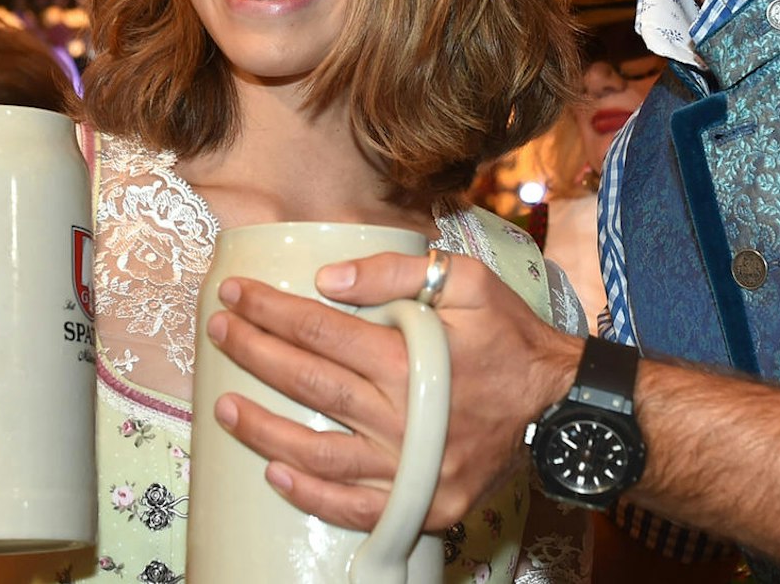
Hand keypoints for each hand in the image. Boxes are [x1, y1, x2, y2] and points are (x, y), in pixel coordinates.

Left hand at [206, 250, 580, 531]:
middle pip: (309, 382)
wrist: (560, 404)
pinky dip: (312, 495)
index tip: (234, 293)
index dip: (270, 310)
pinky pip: (356, 506)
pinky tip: (275, 474)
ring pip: (318, 451)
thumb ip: (398, 272)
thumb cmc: (511, 338)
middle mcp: (402, 413)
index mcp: (409, 357)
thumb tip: (327, 280)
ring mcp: (410, 465)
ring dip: (264, 430)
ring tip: (224, 407)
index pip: (319, 329)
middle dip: (255, 353)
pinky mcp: (423, 502)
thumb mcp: (469, 282)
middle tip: (219, 332)